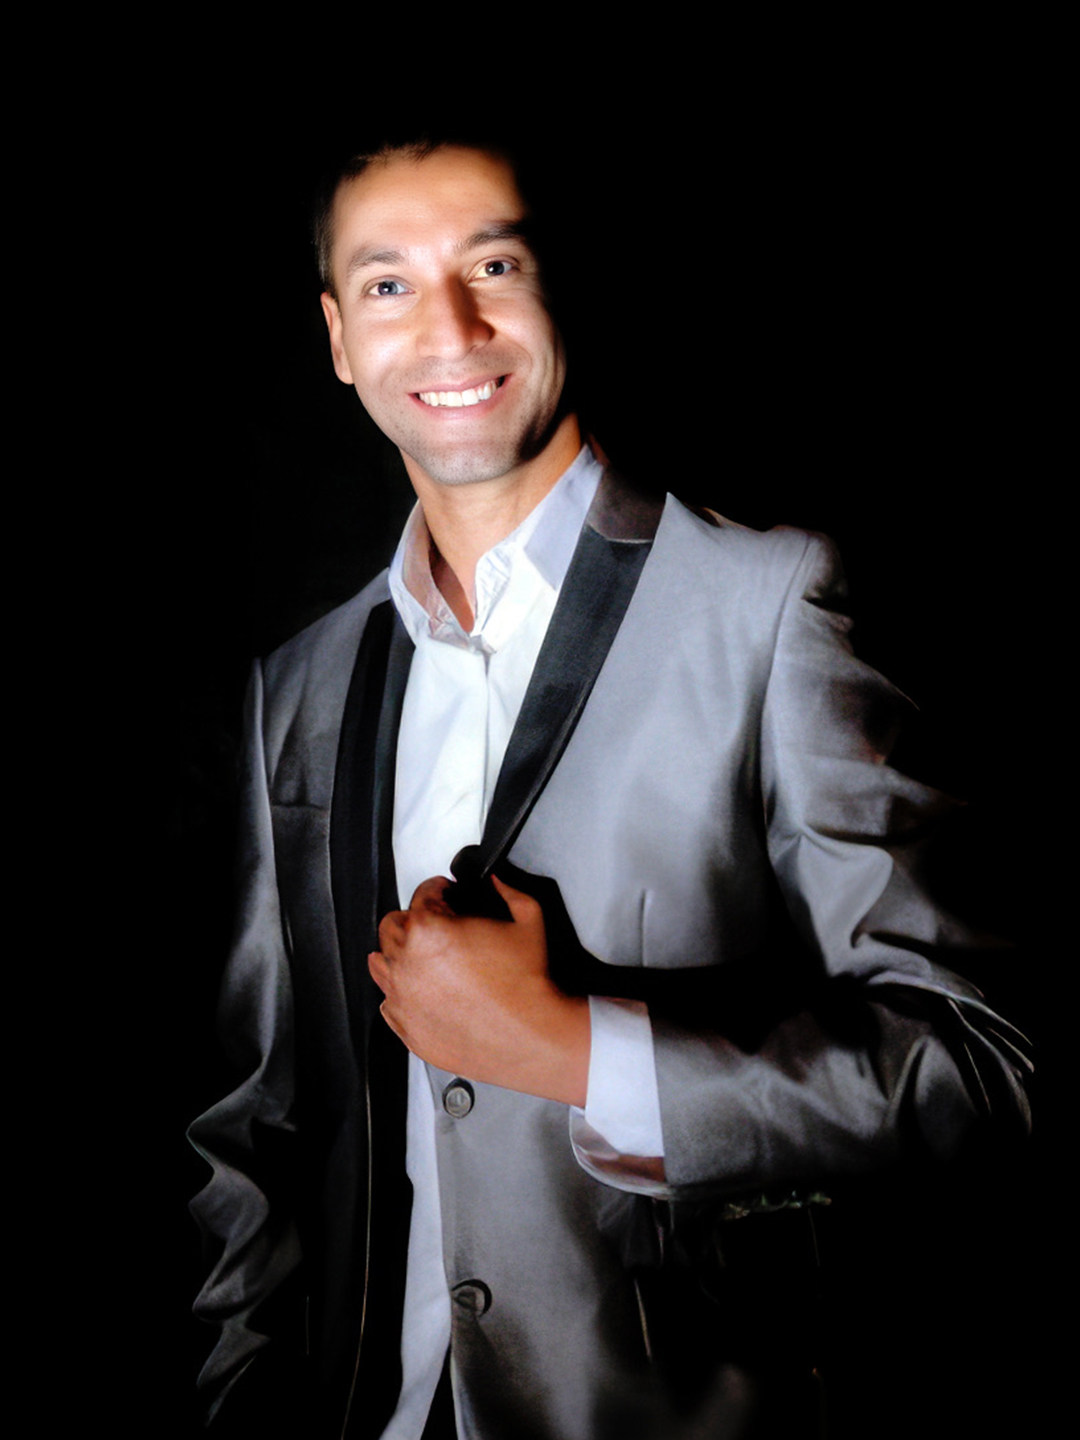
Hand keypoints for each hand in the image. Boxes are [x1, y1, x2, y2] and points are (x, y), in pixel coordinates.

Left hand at [369, 874, 589, 1105]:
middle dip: (415, 919)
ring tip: (425, 958)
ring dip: (401, 954)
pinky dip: (403, 993)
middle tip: (439, 926)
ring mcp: (401, 997)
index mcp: (429, 929)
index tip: (447, 894)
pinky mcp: (405, 1027)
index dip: (440, 889)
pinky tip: (426, 990)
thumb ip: (509, 890)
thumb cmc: (526, 985)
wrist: (529, 1036)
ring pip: (381, 962)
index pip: (423, 893)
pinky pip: (388, 1002)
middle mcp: (406, 961)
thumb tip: (497, 882)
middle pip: (393, 924)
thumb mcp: (528, 919)